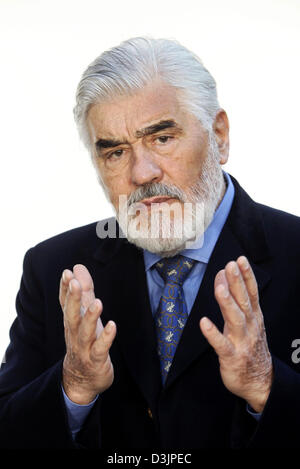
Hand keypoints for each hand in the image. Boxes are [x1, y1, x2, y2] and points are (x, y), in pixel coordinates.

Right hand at [60, 264, 115, 404]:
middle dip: (72, 299)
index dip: (65, 288)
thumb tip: (77, 267)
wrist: (81, 380)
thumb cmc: (84, 342)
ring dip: (90, 317)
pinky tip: (113, 326)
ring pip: (85, 332)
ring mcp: (84, 347)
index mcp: (72, 321)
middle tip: (73, 282)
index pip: (65, 303)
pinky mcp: (96, 360)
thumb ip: (83, 291)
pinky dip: (106, 338)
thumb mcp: (84, 315)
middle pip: (71, 315)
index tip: (66, 273)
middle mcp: (75, 333)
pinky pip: (100, 349)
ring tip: (98, 303)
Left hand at [200, 256, 272, 412]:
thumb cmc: (250, 347)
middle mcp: (250, 327)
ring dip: (227, 303)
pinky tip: (203, 323)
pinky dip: (213, 334)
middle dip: (238, 283)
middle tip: (231, 265)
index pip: (252, 293)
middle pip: (244, 301)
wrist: (260, 383)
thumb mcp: (247, 322)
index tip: (240, 259)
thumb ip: (235, 300)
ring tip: (220, 288)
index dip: (247, 276)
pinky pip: (221, 344)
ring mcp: (242, 342)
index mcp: (254, 317)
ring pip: (235, 320)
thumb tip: (224, 276)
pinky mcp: (231, 357)